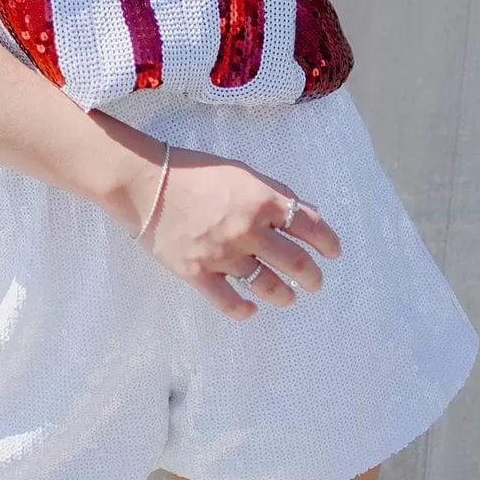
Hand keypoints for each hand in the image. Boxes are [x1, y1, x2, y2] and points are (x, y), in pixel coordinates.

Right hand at [106, 133, 342, 320]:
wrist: (145, 182)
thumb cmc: (192, 170)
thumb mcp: (239, 171)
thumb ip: (269, 193)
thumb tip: (296, 214)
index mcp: (261, 200)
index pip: (309, 225)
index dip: (327, 241)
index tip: (334, 252)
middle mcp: (248, 231)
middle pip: (295, 262)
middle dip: (312, 276)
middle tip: (315, 282)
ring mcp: (224, 255)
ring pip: (267, 286)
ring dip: (284, 295)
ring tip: (288, 297)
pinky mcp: (198, 273)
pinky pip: (229, 302)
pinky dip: (243, 310)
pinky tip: (250, 309)